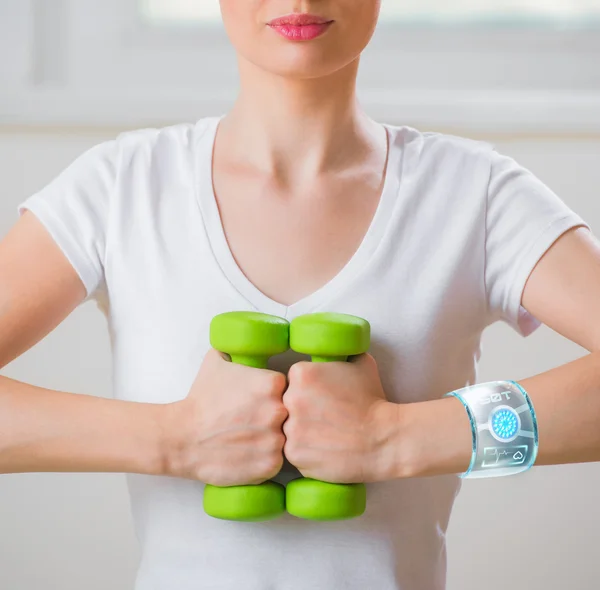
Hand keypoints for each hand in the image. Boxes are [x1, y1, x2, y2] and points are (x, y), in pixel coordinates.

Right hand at [162, 348, 287, 485]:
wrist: (183, 436)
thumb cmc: (200, 400)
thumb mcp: (216, 361)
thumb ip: (235, 350)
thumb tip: (240, 339)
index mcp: (273, 383)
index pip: (287, 387)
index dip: (274, 394)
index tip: (260, 400)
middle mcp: (279, 410)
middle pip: (290, 413)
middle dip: (275, 416)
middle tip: (254, 420)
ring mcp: (276, 439)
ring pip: (286, 438)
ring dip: (272, 439)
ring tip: (250, 438)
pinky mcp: (270, 464)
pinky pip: (278, 461)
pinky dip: (265, 459)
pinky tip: (249, 453)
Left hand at [282, 353, 399, 483]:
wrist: (384, 438)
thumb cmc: (373, 400)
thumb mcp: (361, 363)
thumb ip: (343, 354)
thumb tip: (340, 347)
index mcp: (301, 374)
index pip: (292, 381)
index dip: (307, 391)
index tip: (322, 399)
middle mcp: (290, 399)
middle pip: (286, 404)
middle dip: (301, 411)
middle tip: (324, 418)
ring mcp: (291, 428)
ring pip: (288, 430)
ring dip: (302, 433)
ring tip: (325, 435)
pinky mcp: (295, 454)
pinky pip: (293, 452)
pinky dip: (306, 452)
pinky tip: (325, 449)